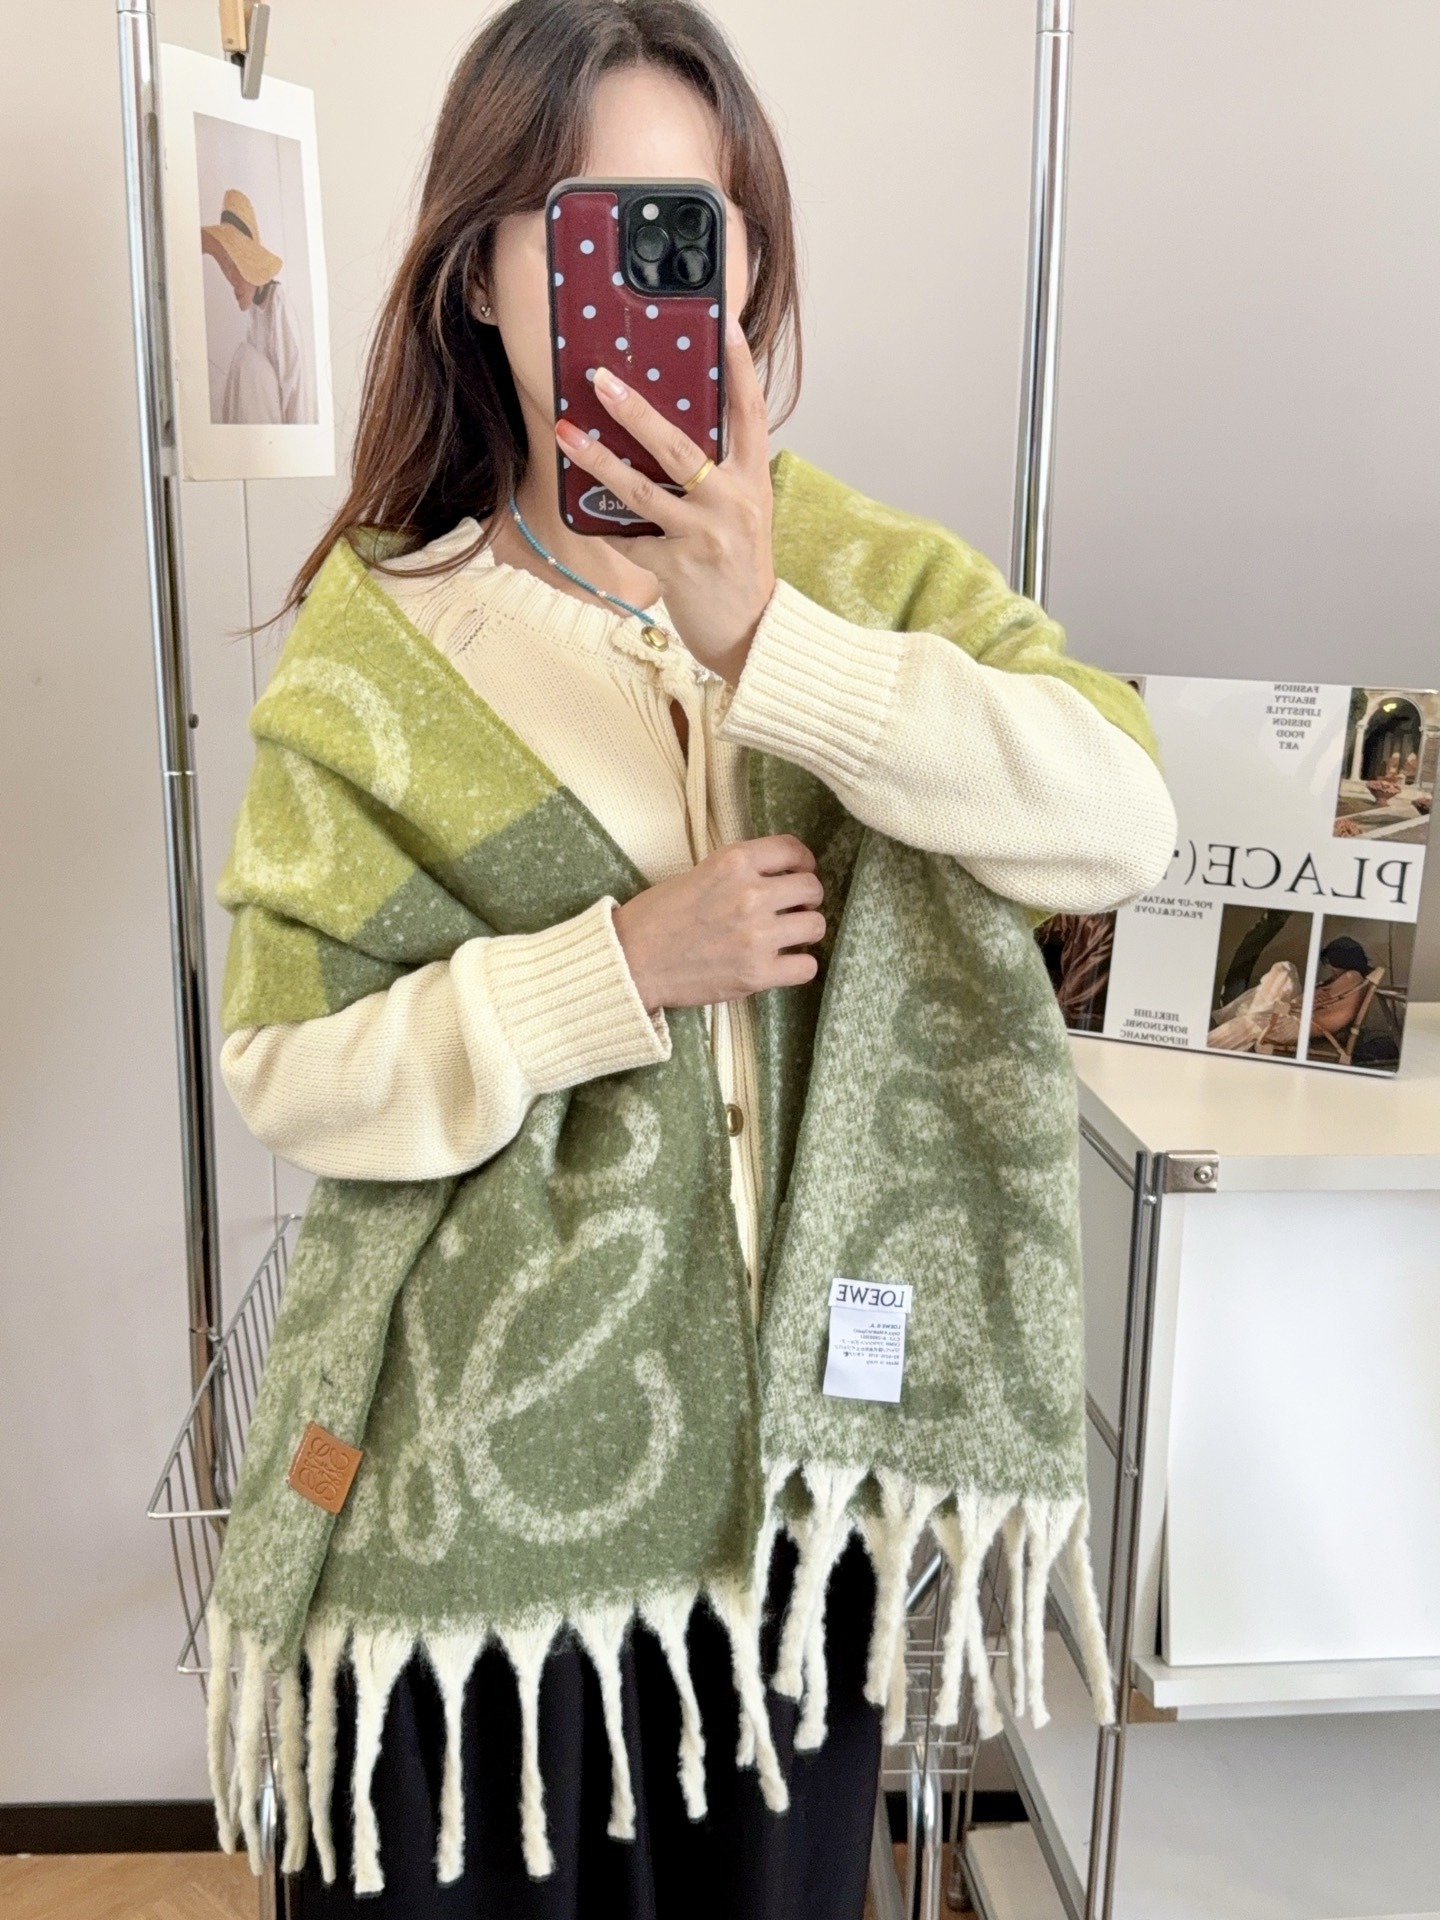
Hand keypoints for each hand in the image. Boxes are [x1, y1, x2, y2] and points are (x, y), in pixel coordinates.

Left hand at [554, 315, 775, 683]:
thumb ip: (718, 475)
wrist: (751, 635)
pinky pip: (630, 538)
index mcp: (753, 480)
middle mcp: (734, 502)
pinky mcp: (678, 567)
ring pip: (643, 489)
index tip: (723, 324)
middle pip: (680, 446)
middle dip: (636, 410)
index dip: (739, 367)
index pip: (751, 413)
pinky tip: (582, 511)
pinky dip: (605, 526)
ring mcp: (705, 535)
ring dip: (599, 460)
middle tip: (601, 378)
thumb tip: (667, 433)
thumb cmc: (739, 568)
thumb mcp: (743, 513)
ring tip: (567, 433)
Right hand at [612, 835, 824, 1011]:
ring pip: (816, 926)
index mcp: (734, 862)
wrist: (631, 961)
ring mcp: (757, 936)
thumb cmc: (657, 917)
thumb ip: (739, 871)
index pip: (792, 849)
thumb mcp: (698, 873)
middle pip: (812, 888)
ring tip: (786, 936)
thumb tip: (781, 878)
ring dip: (804, 931)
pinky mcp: (756, 974)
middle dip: (806, 898)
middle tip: (791, 909)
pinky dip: (798, 965)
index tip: (797, 872)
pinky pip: (806, 967)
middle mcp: (750, 894)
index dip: (801, 862)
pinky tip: (781, 963)